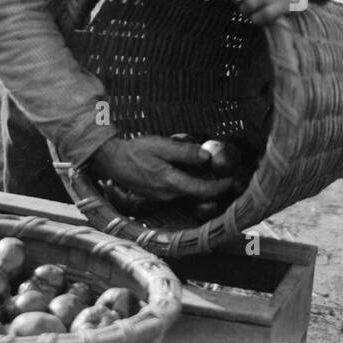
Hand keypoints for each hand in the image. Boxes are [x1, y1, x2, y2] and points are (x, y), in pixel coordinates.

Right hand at [88, 136, 235, 201]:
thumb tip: (206, 156)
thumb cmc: (135, 151)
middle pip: (196, 193)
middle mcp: (167, 194)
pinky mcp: (155, 195)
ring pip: (186, 192)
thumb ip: (184, 152)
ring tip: (208, 171)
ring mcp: (160, 197)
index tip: (230, 179)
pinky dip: (186, 184)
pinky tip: (188, 172)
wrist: (112, 160)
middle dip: (211, 186)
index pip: (202, 190)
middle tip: (224, 174)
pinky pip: (176, 191)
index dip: (219, 186)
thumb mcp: (161, 145)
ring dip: (199, 184)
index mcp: (170, 182)